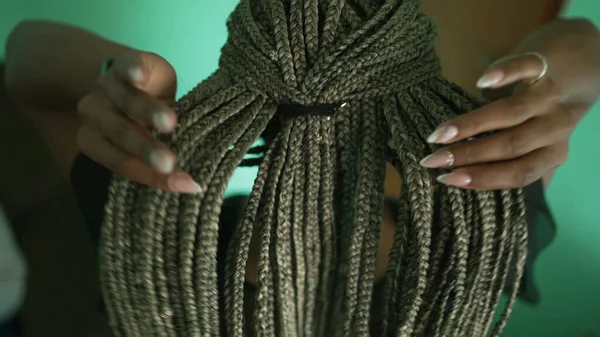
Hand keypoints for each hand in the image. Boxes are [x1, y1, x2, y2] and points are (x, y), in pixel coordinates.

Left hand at [77, 51, 200, 192]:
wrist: (130, 78)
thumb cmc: (143, 121)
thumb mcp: (149, 142)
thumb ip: (160, 165)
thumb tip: (195, 187)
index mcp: (95, 140)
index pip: (122, 162)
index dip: (151, 175)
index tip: (183, 184)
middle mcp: (94, 113)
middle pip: (120, 133)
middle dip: (146, 148)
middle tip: (169, 162)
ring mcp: (107, 86)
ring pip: (126, 100)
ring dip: (147, 112)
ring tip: (170, 123)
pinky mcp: (124, 62)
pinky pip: (126, 66)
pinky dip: (133, 71)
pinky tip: (140, 76)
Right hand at [419, 53, 585, 189]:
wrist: (585, 56)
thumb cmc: (552, 108)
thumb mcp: (545, 141)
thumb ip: (522, 164)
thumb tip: (484, 193)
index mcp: (553, 150)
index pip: (518, 173)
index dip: (482, 178)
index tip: (447, 180)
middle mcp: (556, 126)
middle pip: (511, 146)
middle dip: (468, 155)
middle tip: (433, 160)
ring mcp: (551, 93)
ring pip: (512, 113)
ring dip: (472, 125)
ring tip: (440, 134)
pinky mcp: (545, 62)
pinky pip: (526, 69)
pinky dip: (505, 75)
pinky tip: (481, 83)